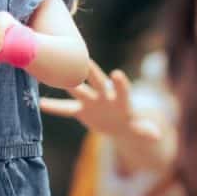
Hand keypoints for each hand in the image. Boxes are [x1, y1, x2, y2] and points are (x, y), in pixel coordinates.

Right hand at [40, 59, 160, 141]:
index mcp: (121, 98)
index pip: (122, 88)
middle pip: (97, 81)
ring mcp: (91, 101)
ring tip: (53, 73)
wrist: (118, 123)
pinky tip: (39, 104)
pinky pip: (65, 109)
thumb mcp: (138, 128)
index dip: (120, 83)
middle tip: (82, 60)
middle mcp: (104, 95)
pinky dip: (54, 107)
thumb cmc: (131, 123)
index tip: (117, 74)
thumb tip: (157, 135)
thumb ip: (145, 130)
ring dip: (67, 84)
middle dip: (91, 72)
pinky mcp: (80, 110)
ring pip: (78, 90)